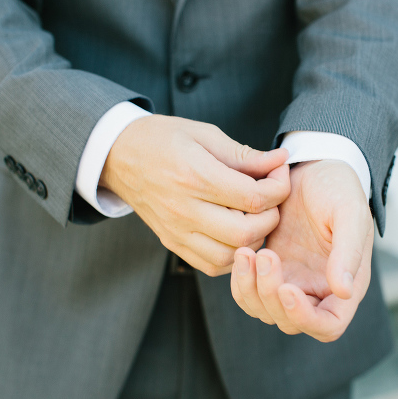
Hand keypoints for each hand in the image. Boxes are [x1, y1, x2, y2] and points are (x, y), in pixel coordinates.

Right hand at [101, 115, 289, 275]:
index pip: (253, 197)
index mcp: (194, 175)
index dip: (278, 187)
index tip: (279, 172)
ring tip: (254, 217)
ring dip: (253, 240)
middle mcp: (184, 208)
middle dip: (271, 216)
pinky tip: (235, 233)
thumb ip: (243, 154)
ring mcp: (176, 230)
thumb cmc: (161, 139)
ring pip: (230, 255)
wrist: (117, 155)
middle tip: (270, 198)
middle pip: (246, 232)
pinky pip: (210, 264)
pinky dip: (232, 255)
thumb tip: (279, 161)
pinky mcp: (171, 242)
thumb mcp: (203, 134)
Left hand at [229, 160, 373, 341]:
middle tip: (264, 255)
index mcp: (345, 284)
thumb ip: (348, 253)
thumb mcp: (350, 213)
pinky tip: (242, 252)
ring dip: (251, 289)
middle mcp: (317, 291)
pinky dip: (240, 280)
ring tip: (247, 251)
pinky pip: (248, 293)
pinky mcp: (268, 270)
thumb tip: (343, 291)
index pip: (327, 326)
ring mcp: (291, 282)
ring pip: (263, 311)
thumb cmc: (339, 188)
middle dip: (270, 295)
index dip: (304, 317)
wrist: (313, 168)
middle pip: (289, 322)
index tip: (286, 288)